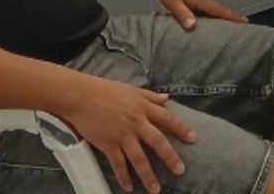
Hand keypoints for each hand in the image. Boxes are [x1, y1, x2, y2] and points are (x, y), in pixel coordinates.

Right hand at [61, 76, 196, 192]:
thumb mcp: (131, 90)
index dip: (182, 129)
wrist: (80, 96)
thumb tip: (167, 98)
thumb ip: (150, 96)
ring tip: (156, 190)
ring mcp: (122, 135)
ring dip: (148, 176)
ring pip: (139, 158)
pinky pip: (118, 164)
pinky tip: (128, 187)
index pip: (168, 119)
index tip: (193, 139)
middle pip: (158, 142)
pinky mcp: (108, 144)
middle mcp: (136, 122)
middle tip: (180, 170)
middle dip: (170, 158)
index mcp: (143, 108)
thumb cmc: (105, 90)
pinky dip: (124, 177)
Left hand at [146, 0, 244, 29]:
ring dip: (213, 13)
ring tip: (215, 25)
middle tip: (233, 28)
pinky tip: (199, 13)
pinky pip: (204, 0)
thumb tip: (193, 27)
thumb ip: (184, 15)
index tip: (245, 22)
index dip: (233, 17)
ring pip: (210, 4)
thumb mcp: (172, 2)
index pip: (221, 9)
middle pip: (218, 8)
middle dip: (226, 17)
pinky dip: (205, 7)